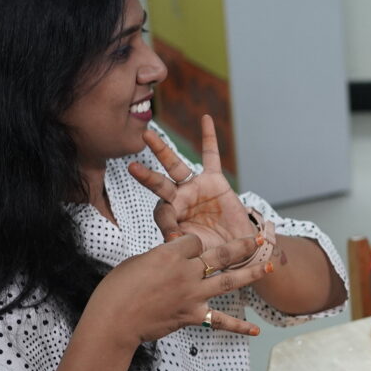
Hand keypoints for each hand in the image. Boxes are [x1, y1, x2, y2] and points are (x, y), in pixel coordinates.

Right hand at [88, 233, 263, 345]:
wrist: (114, 320)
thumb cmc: (117, 289)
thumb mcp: (138, 262)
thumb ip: (162, 258)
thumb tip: (174, 261)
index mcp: (170, 254)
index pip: (193, 241)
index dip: (192, 243)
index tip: (188, 248)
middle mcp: (186, 272)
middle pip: (221, 254)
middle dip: (242, 245)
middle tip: (260, 239)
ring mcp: (193, 295)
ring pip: (229, 281)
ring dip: (252, 273)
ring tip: (270, 266)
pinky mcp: (193, 316)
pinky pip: (220, 321)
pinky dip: (239, 327)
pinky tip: (255, 330)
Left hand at [130, 116, 258, 251]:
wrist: (238, 247)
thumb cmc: (212, 251)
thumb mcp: (196, 250)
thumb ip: (183, 243)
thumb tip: (170, 242)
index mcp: (171, 216)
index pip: (162, 214)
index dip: (167, 223)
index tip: (173, 237)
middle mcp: (178, 198)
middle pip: (159, 184)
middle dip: (145, 176)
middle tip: (132, 167)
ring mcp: (195, 187)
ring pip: (176, 166)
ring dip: (162, 151)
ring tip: (147, 135)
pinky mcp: (214, 180)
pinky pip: (211, 155)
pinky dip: (209, 137)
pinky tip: (206, 119)